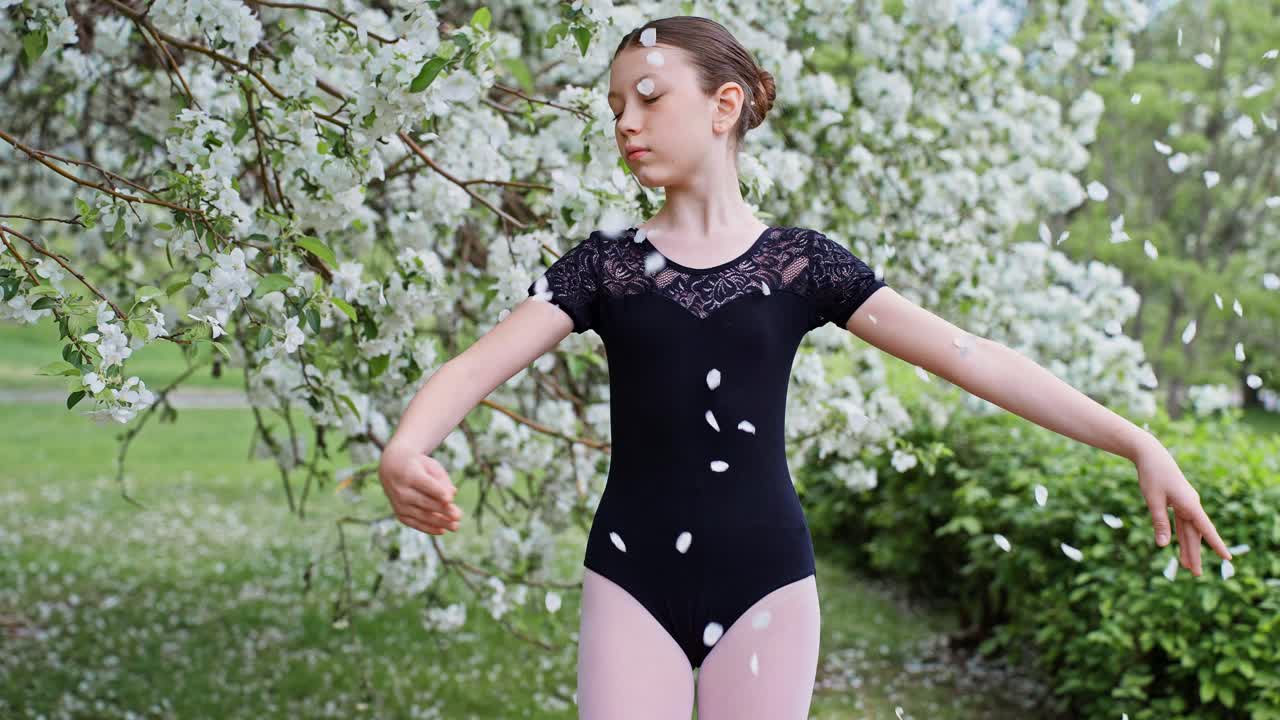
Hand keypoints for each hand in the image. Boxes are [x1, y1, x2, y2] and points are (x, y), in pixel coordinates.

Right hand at [378, 442, 463, 534]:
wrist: (392, 468)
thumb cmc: (419, 466)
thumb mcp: (431, 466)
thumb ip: (443, 479)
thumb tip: (453, 495)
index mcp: (410, 474)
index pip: (425, 485)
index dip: (438, 492)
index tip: (450, 500)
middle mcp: (401, 490)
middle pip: (425, 502)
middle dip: (443, 510)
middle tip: (459, 516)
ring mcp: (399, 504)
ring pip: (421, 515)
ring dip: (439, 522)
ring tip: (455, 526)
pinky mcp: (399, 514)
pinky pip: (414, 524)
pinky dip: (428, 528)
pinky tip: (442, 531)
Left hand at [1134, 439, 1231, 576]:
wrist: (1151, 455)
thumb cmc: (1152, 475)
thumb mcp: (1153, 500)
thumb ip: (1159, 522)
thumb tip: (1162, 545)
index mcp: (1189, 504)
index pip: (1206, 528)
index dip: (1216, 544)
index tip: (1227, 557)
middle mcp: (1191, 505)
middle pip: (1195, 534)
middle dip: (1195, 554)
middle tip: (1196, 574)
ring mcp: (1186, 505)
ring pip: (1188, 531)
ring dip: (1187, 548)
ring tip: (1187, 567)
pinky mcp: (1179, 503)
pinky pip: (1182, 524)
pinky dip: (1180, 536)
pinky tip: (1180, 548)